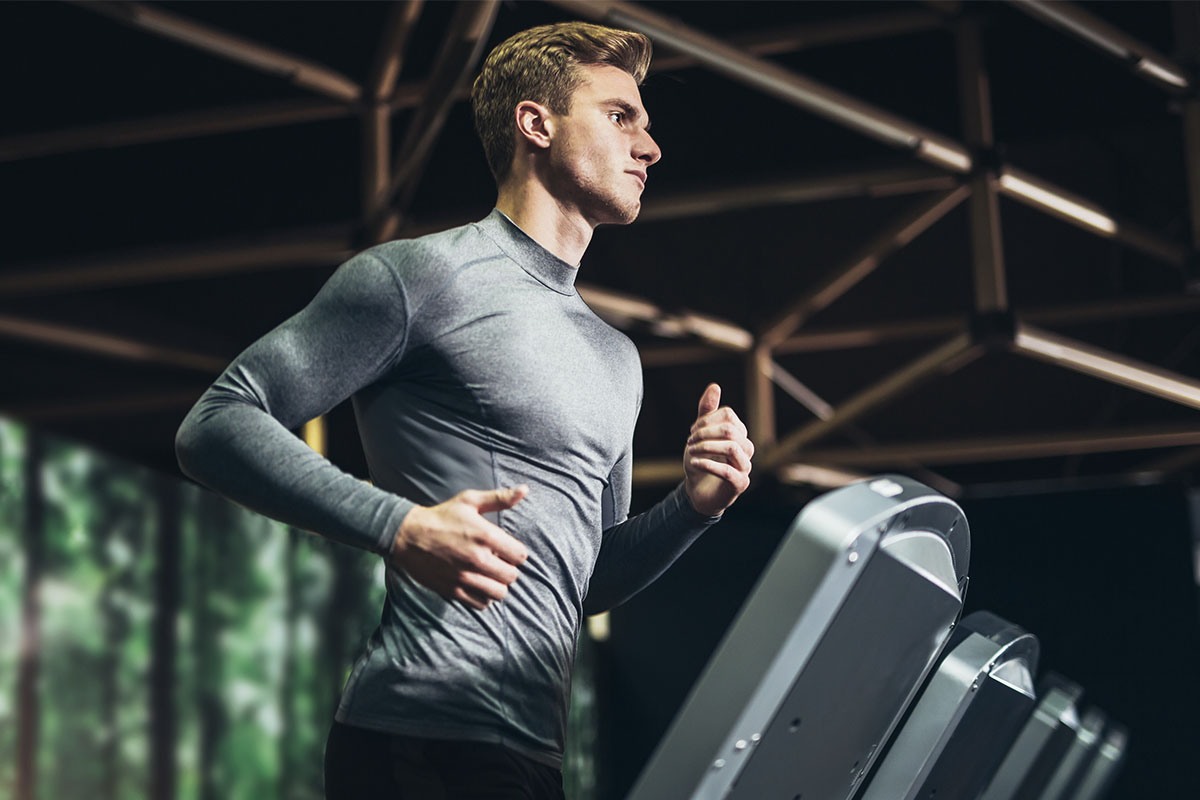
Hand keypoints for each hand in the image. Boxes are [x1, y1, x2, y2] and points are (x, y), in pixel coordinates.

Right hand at [390, 486, 529, 610]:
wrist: (408, 535)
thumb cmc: (441, 516)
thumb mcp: (469, 501)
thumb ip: (500, 498)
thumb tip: (525, 489)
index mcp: (485, 536)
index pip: (520, 555)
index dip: (516, 552)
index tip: (506, 549)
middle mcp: (478, 559)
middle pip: (511, 576)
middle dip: (508, 569)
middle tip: (497, 562)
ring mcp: (465, 577)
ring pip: (499, 593)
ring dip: (497, 585)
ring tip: (489, 575)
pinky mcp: (453, 590)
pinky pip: (481, 604)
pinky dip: (484, 597)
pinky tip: (478, 584)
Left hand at [684, 383, 753, 516]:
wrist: (698, 492)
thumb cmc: (701, 461)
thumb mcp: (699, 434)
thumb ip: (707, 412)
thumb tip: (715, 386)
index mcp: (739, 434)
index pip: (728, 416)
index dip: (707, 420)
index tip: (692, 431)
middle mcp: (746, 449)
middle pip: (731, 430)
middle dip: (706, 433)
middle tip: (689, 441)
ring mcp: (745, 467)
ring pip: (733, 447)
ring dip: (706, 447)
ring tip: (690, 451)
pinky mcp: (740, 484)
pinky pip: (729, 471)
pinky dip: (709, 464)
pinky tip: (694, 463)